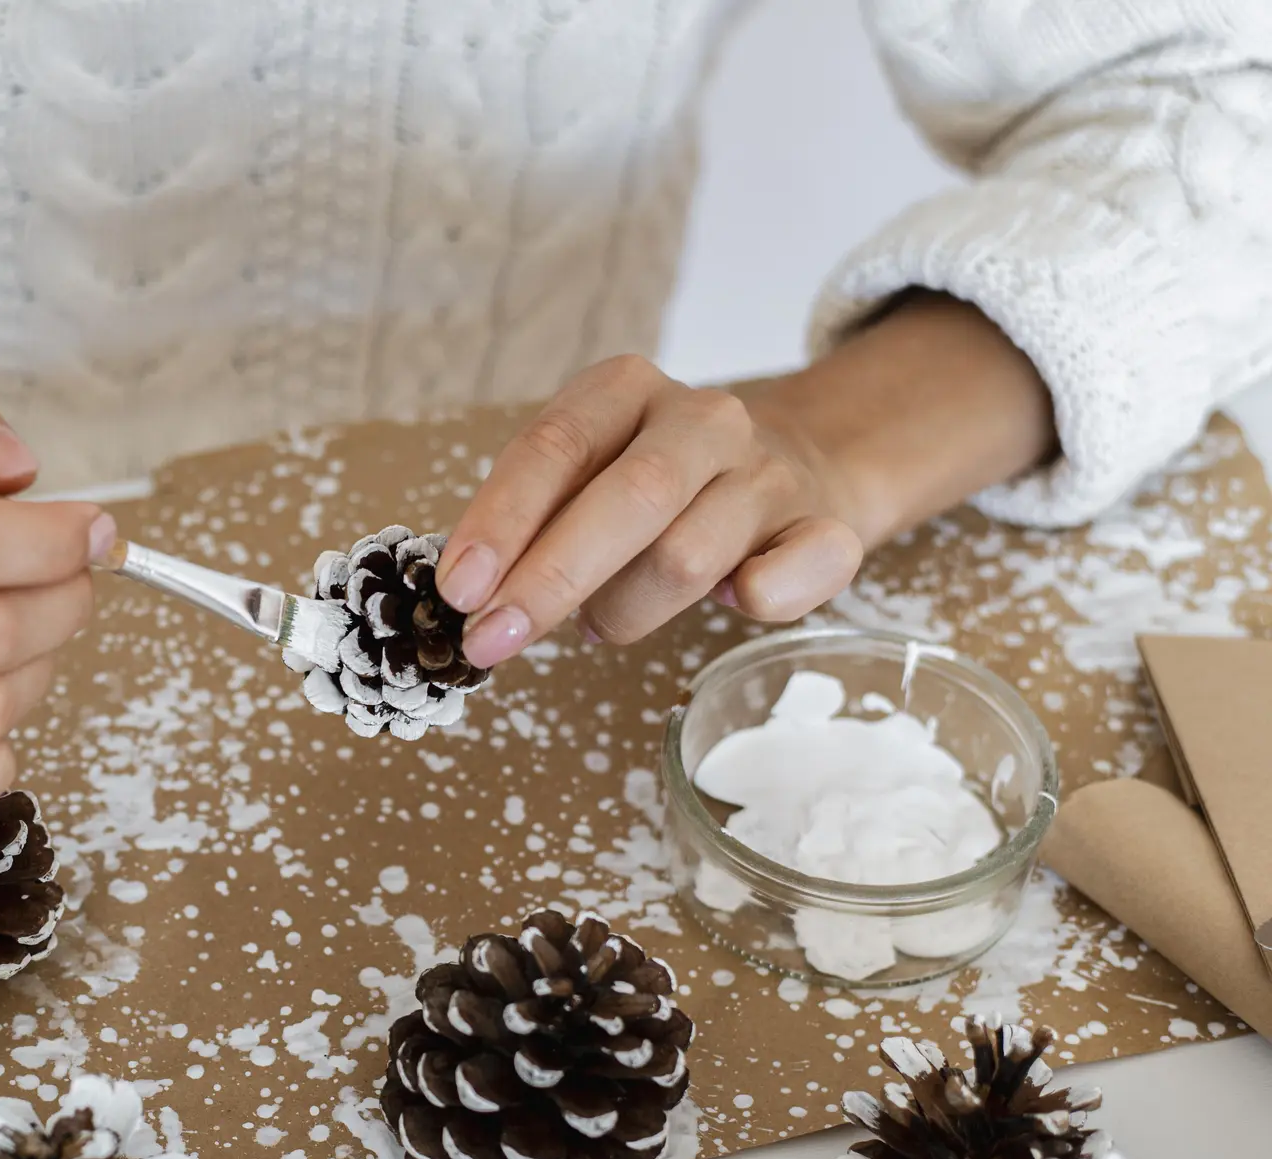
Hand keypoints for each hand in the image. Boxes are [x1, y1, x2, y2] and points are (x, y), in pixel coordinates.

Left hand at [435, 355, 866, 665]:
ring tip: (599, 620)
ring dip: (624, 611)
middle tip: (492, 641)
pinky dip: (759, 599)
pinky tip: (729, 605)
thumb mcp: (585, 474)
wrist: (796, 464)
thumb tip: (472, 592)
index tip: (459, 590)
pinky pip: (793, 576)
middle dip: (550, 580)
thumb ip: (535, 518)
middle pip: (629, 499)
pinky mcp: (824, 528)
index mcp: (625, 389)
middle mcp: (702, 419)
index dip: (501, 521)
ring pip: (687, 557)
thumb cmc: (657, 487)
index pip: (555, 447)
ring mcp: (768, 473)